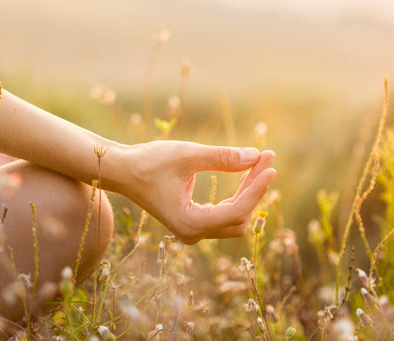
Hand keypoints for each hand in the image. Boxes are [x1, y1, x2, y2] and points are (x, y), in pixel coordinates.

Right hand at [109, 141, 276, 243]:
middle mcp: (193, 234)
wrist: (123, 172)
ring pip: (235, 216)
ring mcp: (193, 231)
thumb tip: (256, 155)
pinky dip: (238, 195)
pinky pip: (225, 214)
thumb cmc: (149, 162)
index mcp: (190, 223)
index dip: (257, 188)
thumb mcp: (187, 155)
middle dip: (255, 188)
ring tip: (259, 162)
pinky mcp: (194, 223)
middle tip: (266, 156)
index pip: (236, 211)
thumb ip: (222, 157)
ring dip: (249, 191)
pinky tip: (246, 173)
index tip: (270, 164)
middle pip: (239, 216)